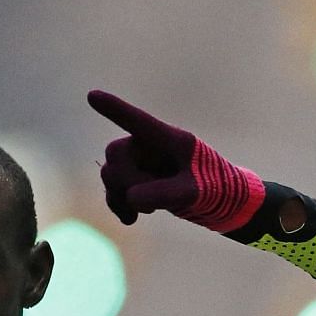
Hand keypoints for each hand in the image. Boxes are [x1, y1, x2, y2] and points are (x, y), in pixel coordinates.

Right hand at [88, 90, 264, 231]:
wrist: (223, 202)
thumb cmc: (217, 188)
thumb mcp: (196, 192)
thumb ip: (166, 193)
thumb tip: (132, 198)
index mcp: (170, 139)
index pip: (138, 122)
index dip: (115, 109)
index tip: (93, 95)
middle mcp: (150, 145)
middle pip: (116, 154)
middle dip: (127, 180)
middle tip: (153, 201)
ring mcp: (142, 162)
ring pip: (110, 173)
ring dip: (122, 195)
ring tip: (149, 212)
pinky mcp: (138, 180)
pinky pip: (113, 189)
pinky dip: (118, 204)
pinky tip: (130, 219)